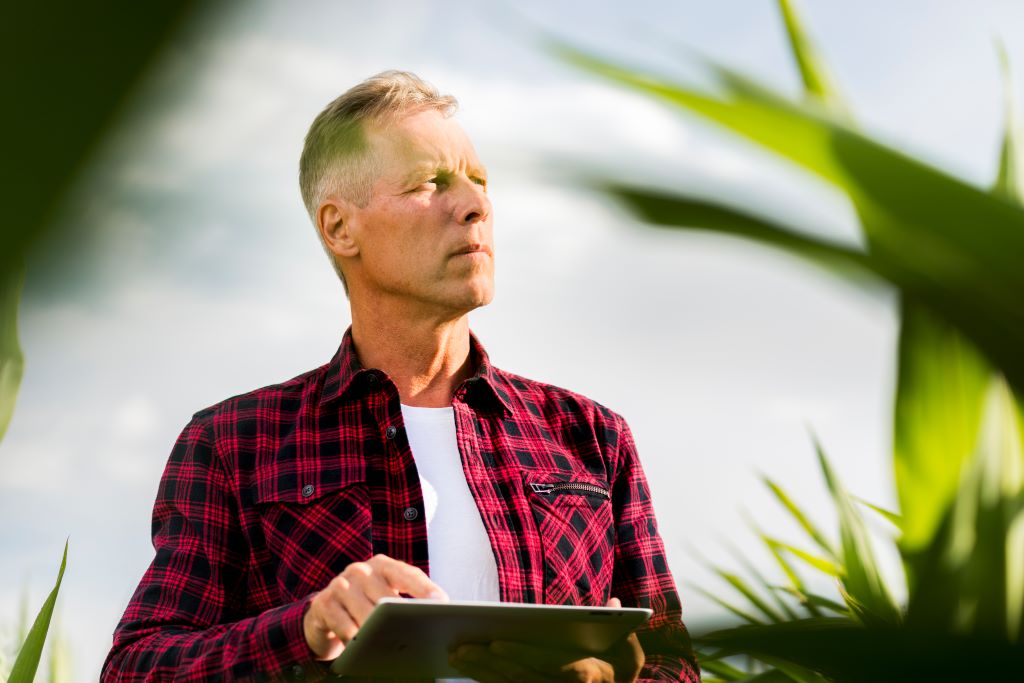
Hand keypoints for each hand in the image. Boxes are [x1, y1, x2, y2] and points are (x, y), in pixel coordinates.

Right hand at [302, 553, 448, 660]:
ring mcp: (340, 585)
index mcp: (383, 566)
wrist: (324, 613)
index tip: (442, 601)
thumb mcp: (384, 598)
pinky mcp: (323, 603)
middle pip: (386, 596)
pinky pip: (342, 624)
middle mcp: (361, 570)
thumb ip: (405, 602)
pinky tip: (360, 647)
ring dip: (377, 631)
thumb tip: (433, 616)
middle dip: (401, 617)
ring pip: (365, 612)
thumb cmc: (365, 605)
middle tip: (415, 631)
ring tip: (389, 644)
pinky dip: (352, 638)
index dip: (425, 588)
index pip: (408, 574)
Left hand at [447, 597, 644, 681]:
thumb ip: (619, 626)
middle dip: (488, 663)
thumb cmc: (621, 666)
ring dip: (479, 672)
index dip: (522, 654)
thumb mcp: (628, 650)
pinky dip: (485, 680)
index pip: (550, 664)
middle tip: (461, 647)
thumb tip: (613, 603)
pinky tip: (465, 668)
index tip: (496, 643)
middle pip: (520, 676)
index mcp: (587, 674)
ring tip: (455, 654)